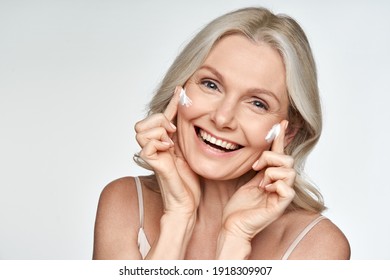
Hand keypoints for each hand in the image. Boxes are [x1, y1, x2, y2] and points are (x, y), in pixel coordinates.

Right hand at [135, 87, 199, 215]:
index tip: (181, 90)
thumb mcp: (188, 150)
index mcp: (162, 142)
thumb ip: (183, 134)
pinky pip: (146, 144)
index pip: (161, 116)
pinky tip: (168, 149)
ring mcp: (151, 154)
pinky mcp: (152, 163)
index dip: (171, 102)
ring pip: (142, 129)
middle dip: (160, 120)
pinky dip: (158, 142)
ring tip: (171, 142)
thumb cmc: (188, 180)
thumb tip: (188, 116)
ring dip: (159, 131)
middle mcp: (153, 146)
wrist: (186, 201)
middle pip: (143, 122)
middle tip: (174, 131)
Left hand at [221, 120, 295, 240]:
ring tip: (260, 183)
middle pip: (288, 160)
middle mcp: (281, 185)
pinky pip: (287, 188)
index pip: (281, 154)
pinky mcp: (280, 206)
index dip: (281, 137)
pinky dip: (274, 185)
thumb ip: (258, 168)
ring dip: (270, 172)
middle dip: (271, 158)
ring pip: (289, 171)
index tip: (282, 121)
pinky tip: (264, 190)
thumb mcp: (248, 179)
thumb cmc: (239, 206)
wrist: (232, 224)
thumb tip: (260, 152)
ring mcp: (282, 196)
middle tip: (256, 167)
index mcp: (273, 178)